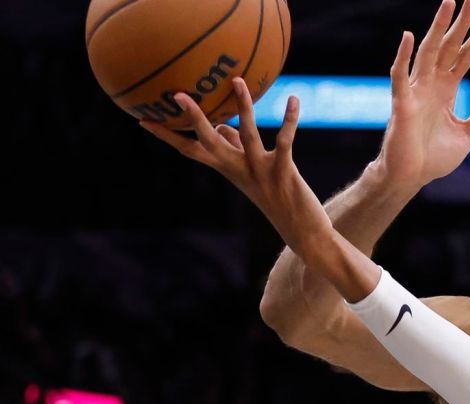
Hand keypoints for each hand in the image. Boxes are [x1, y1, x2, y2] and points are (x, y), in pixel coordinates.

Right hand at [141, 78, 331, 255]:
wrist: (304, 235)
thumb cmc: (280, 201)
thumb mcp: (251, 176)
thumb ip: (234, 150)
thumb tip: (219, 125)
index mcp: (229, 170)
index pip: (190, 150)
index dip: (167, 135)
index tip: (143, 118)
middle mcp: (240, 170)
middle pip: (209, 141)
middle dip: (194, 117)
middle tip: (178, 93)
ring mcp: (260, 171)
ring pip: (246, 133)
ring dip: (242, 105)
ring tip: (237, 80)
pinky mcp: (283, 171)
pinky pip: (285, 140)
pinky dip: (289, 119)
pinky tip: (292, 99)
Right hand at [378, 0, 469, 191]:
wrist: (411, 178)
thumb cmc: (434, 157)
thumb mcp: (468, 134)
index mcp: (447, 90)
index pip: (463, 57)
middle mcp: (431, 84)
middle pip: (447, 46)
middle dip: (459, 22)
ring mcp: (416, 91)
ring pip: (427, 53)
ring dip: (437, 28)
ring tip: (448, 4)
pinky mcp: (402, 103)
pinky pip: (401, 76)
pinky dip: (404, 57)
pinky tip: (409, 37)